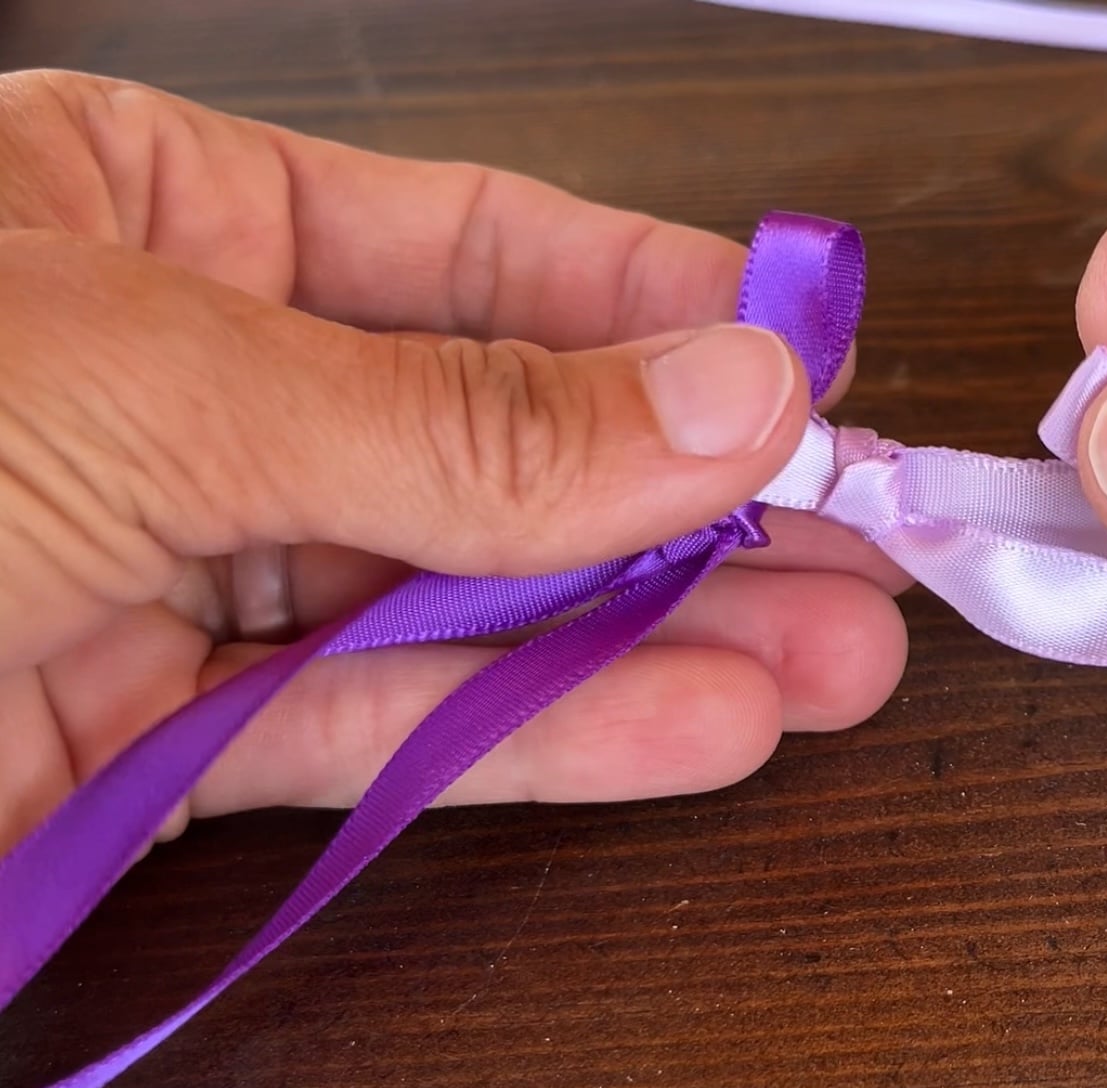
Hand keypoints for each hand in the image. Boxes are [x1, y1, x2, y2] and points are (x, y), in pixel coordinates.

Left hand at [0, 70, 908, 854]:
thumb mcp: (160, 382)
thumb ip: (462, 421)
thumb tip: (722, 399)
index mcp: (148, 215)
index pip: (464, 249)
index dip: (653, 309)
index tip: (805, 369)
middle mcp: (177, 385)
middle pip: (493, 442)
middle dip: (686, 504)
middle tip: (854, 542)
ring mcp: (166, 571)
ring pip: (457, 604)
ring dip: (651, 638)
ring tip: (829, 658)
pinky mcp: (152, 747)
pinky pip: (375, 732)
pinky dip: (533, 737)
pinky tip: (690, 727)